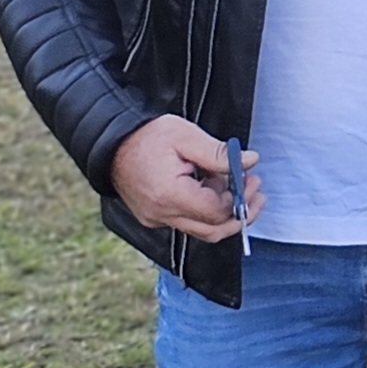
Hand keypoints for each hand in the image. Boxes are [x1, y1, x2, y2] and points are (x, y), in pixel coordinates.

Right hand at [114, 113, 260, 243]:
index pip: (216, 212)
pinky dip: (206, 209)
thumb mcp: (186, 136)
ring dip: (225, 212)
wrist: (110, 144)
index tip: (251, 178)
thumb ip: (219, 153)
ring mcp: (156, 219)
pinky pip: (188, 222)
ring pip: (202, 230)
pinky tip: (214, 186)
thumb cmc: (146, 137)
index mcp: (169, 195)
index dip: (240, 199)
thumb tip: (251, 161)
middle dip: (241, 213)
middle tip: (256, 190)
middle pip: (213, 231)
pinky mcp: (154, 217)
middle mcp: (161, 214)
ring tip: (239, 185)